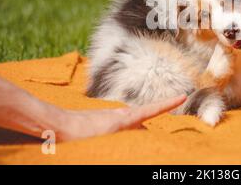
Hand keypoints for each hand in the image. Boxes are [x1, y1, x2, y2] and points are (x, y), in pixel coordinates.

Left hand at [59, 95, 186, 140]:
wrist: (58, 124)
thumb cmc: (81, 132)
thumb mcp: (109, 135)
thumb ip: (128, 130)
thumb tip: (144, 131)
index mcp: (125, 117)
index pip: (153, 109)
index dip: (169, 103)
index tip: (183, 95)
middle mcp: (121, 113)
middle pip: (142, 122)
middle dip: (148, 132)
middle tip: (152, 144)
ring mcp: (111, 115)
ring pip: (131, 125)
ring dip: (134, 134)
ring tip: (131, 146)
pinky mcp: (102, 120)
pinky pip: (120, 126)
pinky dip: (123, 133)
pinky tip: (113, 141)